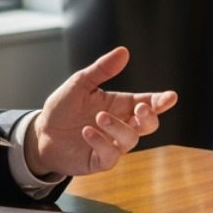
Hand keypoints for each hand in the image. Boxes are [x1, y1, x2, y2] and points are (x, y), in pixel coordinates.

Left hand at [24, 46, 176, 178]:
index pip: (147, 103)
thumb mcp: (80, 83)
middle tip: (140, 109)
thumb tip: (123, 51)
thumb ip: (102, 69)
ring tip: (99, 117)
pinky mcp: (99, 160)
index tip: (171, 97)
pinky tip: (87, 132)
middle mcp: (120, 125)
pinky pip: (110, 155)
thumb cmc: (63, 108)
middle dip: (149, 117)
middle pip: (148, 125)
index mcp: (120, 105)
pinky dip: (101, 142)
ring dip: (118, 127)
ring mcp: (112, 144)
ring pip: (131, 139)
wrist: (41, 133)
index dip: (161, 101)